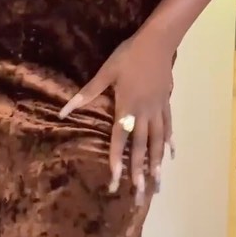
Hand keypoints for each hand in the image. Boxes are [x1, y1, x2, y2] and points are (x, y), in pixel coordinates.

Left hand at [59, 32, 176, 204]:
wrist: (158, 41)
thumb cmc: (129, 55)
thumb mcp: (106, 72)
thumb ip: (87, 93)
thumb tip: (64, 110)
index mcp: (127, 107)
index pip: (120, 139)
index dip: (117, 160)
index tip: (115, 181)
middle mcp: (144, 113)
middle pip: (141, 147)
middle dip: (140, 172)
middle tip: (140, 194)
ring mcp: (158, 110)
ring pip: (157, 142)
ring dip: (157, 164)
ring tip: (158, 184)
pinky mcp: (166, 103)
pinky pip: (168, 127)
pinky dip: (169, 142)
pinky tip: (171, 155)